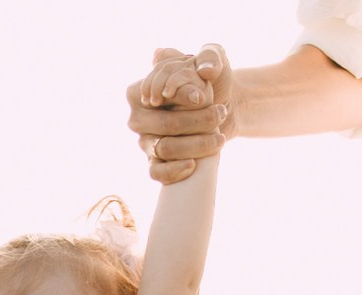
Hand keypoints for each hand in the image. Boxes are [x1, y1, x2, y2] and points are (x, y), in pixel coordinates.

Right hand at [126, 45, 232, 184]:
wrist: (223, 105)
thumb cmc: (213, 79)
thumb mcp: (214, 59)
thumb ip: (209, 56)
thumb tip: (204, 71)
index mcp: (140, 89)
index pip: (155, 94)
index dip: (179, 96)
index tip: (202, 97)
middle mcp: (137, 117)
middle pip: (163, 124)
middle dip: (195, 122)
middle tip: (219, 113)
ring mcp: (145, 141)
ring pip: (164, 148)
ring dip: (195, 145)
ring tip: (218, 138)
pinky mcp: (155, 162)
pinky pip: (156, 172)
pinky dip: (173, 171)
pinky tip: (192, 166)